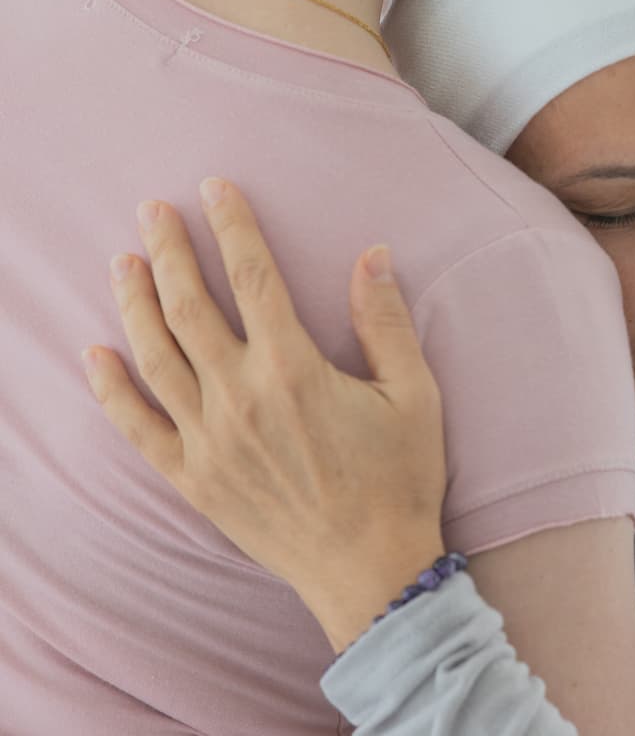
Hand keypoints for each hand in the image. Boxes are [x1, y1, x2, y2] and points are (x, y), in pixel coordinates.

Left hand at [80, 178, 447, 651]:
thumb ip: (386, 323)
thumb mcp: (414, 395)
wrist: (370, 569)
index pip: (253, 278)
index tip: (215, 189)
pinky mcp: (194, 479)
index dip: (232, 227)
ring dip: (135, 303)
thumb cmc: (400, 478)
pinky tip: (96, 355)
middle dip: (168, 251)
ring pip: (155, 356)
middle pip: (190, 306)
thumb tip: (372, 256)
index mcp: (294, 368)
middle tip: (152, 211)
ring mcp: (209, 439)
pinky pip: (138, 427)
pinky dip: (112, 389)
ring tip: (122, 262)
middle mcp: (241, 397)